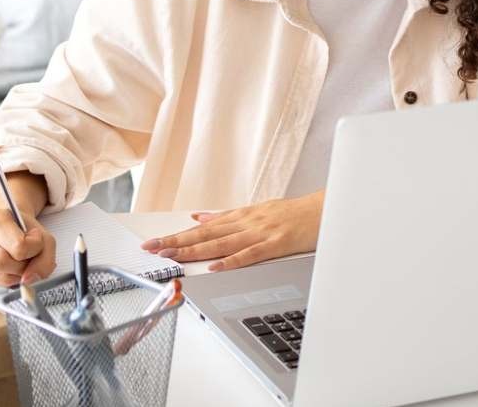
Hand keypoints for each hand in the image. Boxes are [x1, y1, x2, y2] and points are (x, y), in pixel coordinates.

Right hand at [0, 171, 54, 285]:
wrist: (7, 226)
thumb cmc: (24, 231)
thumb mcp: (43, 237)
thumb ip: (45, 260)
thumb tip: (29, 280)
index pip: (18, 246)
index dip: (34, 249)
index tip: (35, 240)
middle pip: (2, 263)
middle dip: (22, 266)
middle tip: (27, 257)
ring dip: (16, 275)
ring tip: (18, 261)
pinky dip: (6, 279)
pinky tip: (7, 267)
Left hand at [140, 191, 323, 271]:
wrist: (325, 210)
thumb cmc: (294, 214)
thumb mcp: (258, 210)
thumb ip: (228, 217)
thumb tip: (200, 217)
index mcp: (242, 216)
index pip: (203, 227)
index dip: (178, 235)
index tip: (156, 242)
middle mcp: (246, 222)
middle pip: (206, 233)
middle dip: (177, 241)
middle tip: (153, 249)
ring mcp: (260, 232)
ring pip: (222, 243)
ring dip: (195, 250)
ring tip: (173, 256)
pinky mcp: (276, 244)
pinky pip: (251, 254)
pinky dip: (232, 261)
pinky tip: (215, 266)